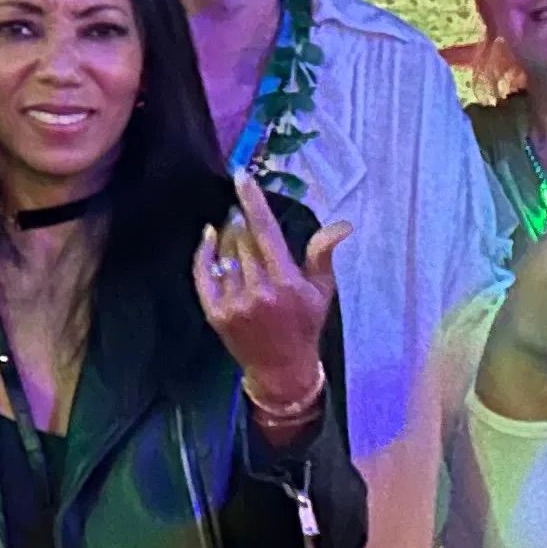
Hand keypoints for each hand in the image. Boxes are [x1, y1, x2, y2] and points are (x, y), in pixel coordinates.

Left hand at [194, 172, 343, 410]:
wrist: (281, 369)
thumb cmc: (305, 326)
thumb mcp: (322, 291)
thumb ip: (323, 254)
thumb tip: (342, 225)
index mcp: (287, 284)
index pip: (266, 233)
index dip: (253, 202)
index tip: (241, 177)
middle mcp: (258, 292)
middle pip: (243, 239)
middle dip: (242, 221)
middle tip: (244, 214)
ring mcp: (234, 304)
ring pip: (225, 253)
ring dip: (228, 236)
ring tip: (236, 231)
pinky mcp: (215, 313)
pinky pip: (204, 273)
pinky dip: (205, 253)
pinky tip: (209, 238)